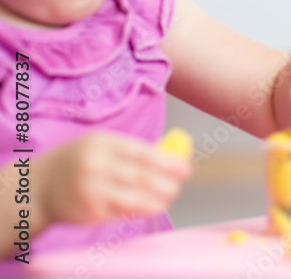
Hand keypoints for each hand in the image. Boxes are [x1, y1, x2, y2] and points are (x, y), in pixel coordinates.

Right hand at [34, 131, 190, 226]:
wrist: (38, 186)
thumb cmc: (79, 161)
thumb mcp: (100, 146)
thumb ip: (132, 151)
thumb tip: (174, 156)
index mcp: (101, 143)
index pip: (142, 153)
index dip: (167, 162)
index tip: (185, 168)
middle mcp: (95, 166)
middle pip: (140, 176)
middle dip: (166, 183)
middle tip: (179, 185)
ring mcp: (90, 191)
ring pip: (134, 198)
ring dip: (157, 199)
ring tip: (169, 197)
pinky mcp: (88, 212)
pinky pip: (121, 212)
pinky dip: (140, 210)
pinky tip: (151, 206)